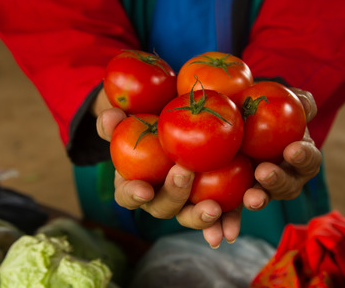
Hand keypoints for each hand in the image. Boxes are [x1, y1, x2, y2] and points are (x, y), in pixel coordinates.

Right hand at [95, 105, 226, 244]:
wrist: (174, 122)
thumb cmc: (146, 121)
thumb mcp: (129, 117)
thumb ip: (115, 121)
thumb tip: (109, 118)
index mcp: (135, 182)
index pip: (127, 194)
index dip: (133, 194)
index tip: (143, 188)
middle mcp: (159, 197)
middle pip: (162, 207)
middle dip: (173, 196)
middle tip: (184, 174)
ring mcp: (186, 200)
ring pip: (190, 216)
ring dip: (200, 217)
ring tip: (214, 209)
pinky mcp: (211, 197)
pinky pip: (220, 212)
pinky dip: (227, 221)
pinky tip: (234, 227)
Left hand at [198, 87, 321, 247]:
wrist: (238, 117)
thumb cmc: (266, 107)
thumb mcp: (283, 99)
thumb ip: (298, 101)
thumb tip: (307, 104)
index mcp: (297, 156)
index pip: (307, 158)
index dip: (303, 156)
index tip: (293, 149)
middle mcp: (281, 177)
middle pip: (285, 185)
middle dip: (277, 181)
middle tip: (264, 172)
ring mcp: (257, 188)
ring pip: (260, 199)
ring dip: (255, 201)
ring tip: (248, 199)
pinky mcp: (232, 196)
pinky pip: (229, 211)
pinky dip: (224, 223)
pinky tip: (216, 236)